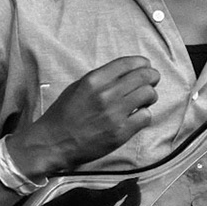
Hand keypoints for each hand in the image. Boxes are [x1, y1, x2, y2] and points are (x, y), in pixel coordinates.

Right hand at [10, 56, 159, 175]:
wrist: (54, 142)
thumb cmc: (64, 115)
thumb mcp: (77, 87)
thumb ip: (101, 79)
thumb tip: (126, 73)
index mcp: (93, 80)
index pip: (127, 63)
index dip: (142, 63)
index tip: (146, 66)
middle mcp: (105, 94)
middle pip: (144, 76)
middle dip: (152, 77)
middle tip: (153, 81)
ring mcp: (115, 113)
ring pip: (149, 94)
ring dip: (150, 96)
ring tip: (143, 101)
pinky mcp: (121, 132)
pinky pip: (146, 116)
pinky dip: (144, 115)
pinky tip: (136, 117)